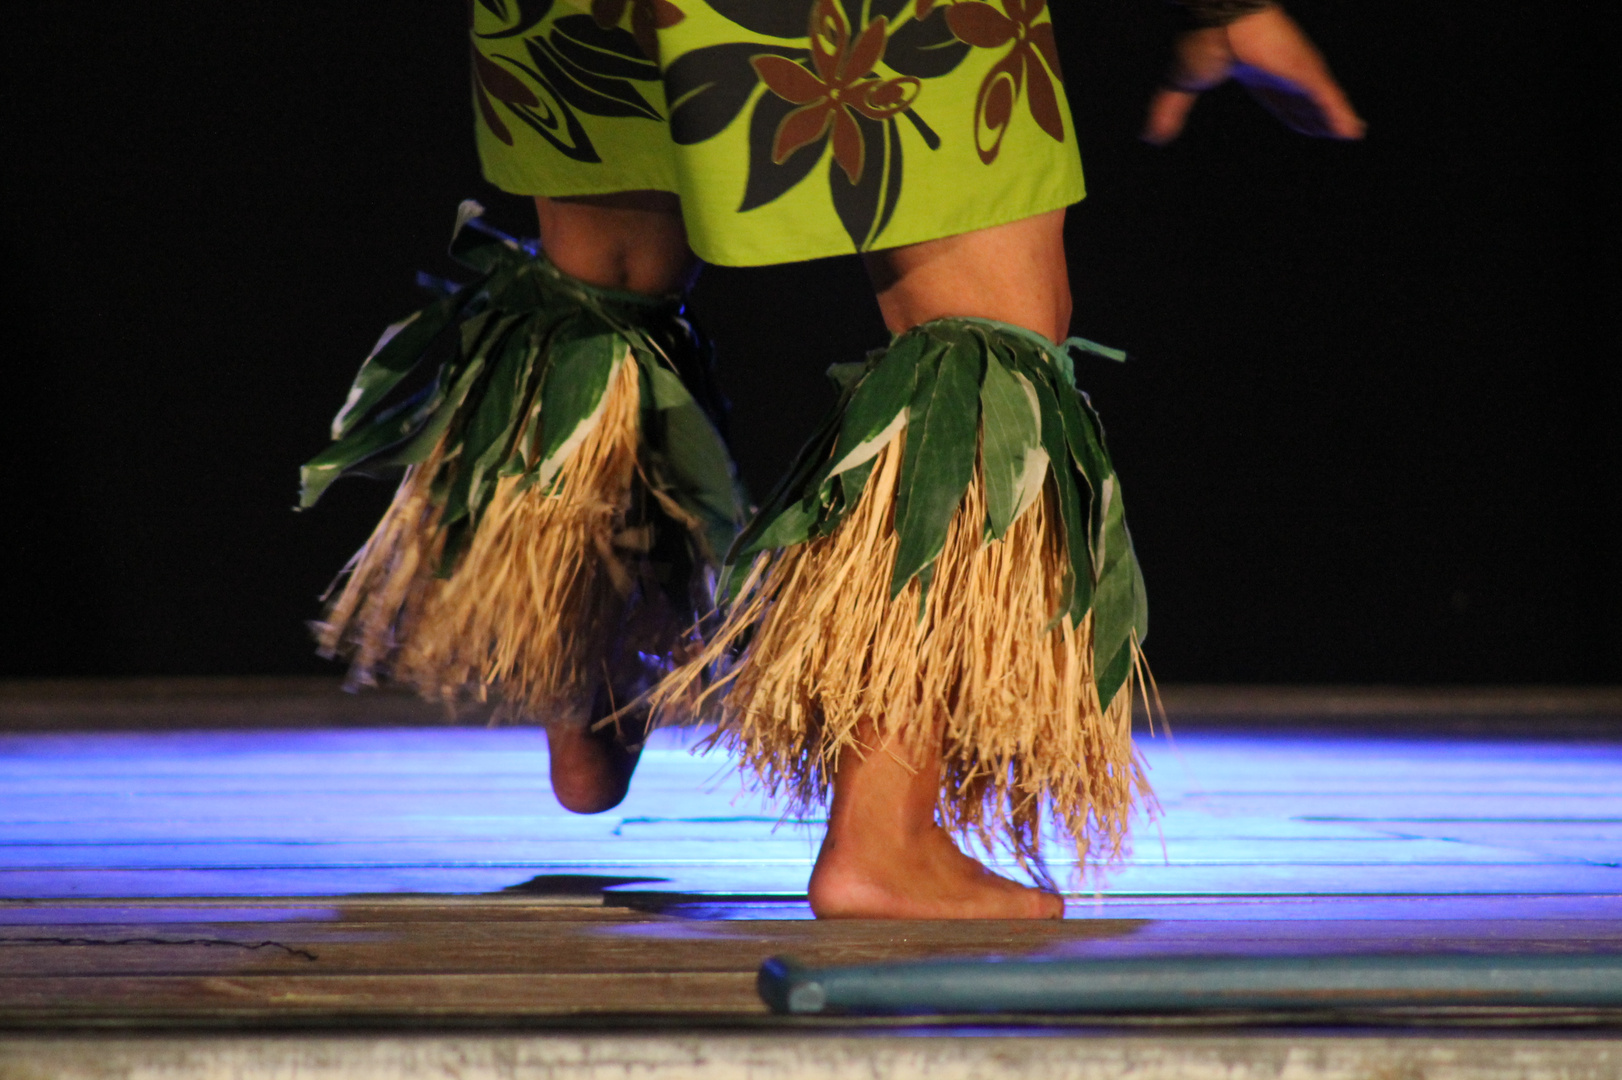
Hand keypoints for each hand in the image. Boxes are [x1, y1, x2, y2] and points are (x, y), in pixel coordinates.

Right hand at [1143, 4, 1365, 144]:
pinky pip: (1328, 98)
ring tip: (1352, 132)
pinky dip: (1340, 115)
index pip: (1278, 99)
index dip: (1291, 114)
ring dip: (1335, 117)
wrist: (1214, 14)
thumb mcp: (1182, 84)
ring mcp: (1296, 68)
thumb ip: (1169, 110)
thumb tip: (1149, 137)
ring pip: (1321, 99)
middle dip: (1316, 117)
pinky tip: (1352, 131)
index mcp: (1255, 72)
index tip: (1303, 125)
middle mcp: (1281, 70)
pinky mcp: (1305, 69)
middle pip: (1302, 101)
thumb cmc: (1200, 39)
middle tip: (1332, 131)